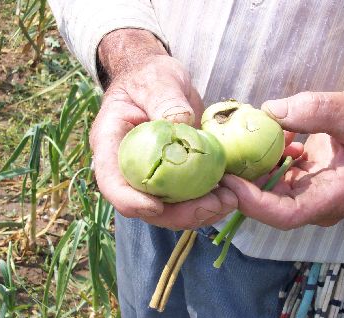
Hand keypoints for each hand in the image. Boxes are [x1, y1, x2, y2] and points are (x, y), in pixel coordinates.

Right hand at [90, 30, 236, 229]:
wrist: (160, 81)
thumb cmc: (151, 76)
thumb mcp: (157, 80)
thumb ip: (164, 99)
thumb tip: (180, 123)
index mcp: (111, 146)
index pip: (112, 184)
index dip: (131, 201)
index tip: (157, 206)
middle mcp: (129, 169)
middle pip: (146, 206)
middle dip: (179, 214)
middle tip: (216, 205)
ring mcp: (152, 176)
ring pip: (170, 209)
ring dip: (200, 212)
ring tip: (230, 200)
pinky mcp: (174, 177)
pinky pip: (187, 198)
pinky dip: (209, 200)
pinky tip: (231, 193)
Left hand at [221, 91, 343, 229]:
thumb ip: (316, 110)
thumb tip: (269, 111)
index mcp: (336, 197)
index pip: (286, 214)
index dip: (254, 202)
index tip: (229, 180)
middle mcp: (318, 205)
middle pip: (269, 205)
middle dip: (242, 183)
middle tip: (219, 158)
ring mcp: (308, 196)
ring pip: (267, 190)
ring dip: (251, 167)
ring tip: (238, 141)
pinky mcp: (300, 185)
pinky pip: (273, 177)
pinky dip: (264, 158)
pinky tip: (268, 136)